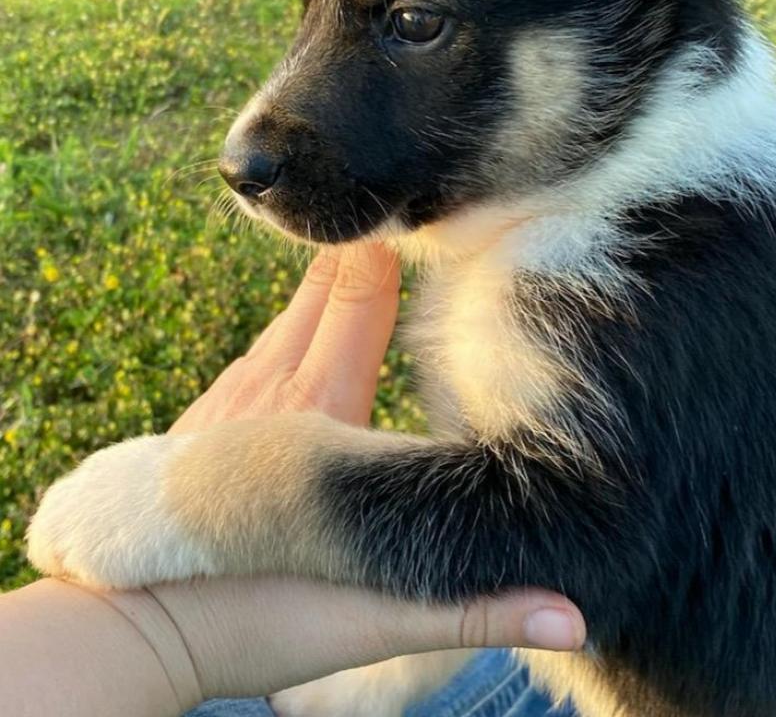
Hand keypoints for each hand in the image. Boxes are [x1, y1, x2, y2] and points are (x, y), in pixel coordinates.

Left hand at [10, 246, 585, 716]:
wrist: (128, 633)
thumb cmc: (258, 620)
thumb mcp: (378, 620)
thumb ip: (476, 612)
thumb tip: (572, 621)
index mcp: (320, 416)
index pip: (358, 310)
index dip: (381, 262)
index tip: (405, 220)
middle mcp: (270, 393)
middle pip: (317, 300)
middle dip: (352, 257)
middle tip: (383, 217)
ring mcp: (224, 402)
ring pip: (280, 324)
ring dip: (317, 288)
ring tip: (346, 255)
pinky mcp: (194, 422)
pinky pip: (249, 356)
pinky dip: (278, 329)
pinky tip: (285, 333)